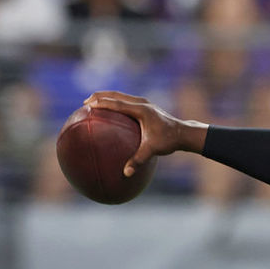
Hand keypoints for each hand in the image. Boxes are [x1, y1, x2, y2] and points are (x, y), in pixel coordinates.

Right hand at [84, 91, 203, 177]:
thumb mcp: (153, 150)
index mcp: (141, 110)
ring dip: (107, 97)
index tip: (88, 104)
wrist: (184, 133)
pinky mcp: (146, 107)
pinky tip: (109, 112)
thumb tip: (125, 173)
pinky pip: (126, 101)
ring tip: (93, 103)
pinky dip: (115, 103)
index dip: (102, 103)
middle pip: (116, 95)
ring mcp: (144, 103)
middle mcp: (142, 103)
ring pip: (121, 96)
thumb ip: (138, 160)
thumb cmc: (169, 140)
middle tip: (85, 102)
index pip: (118, 103)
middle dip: (100, 96)